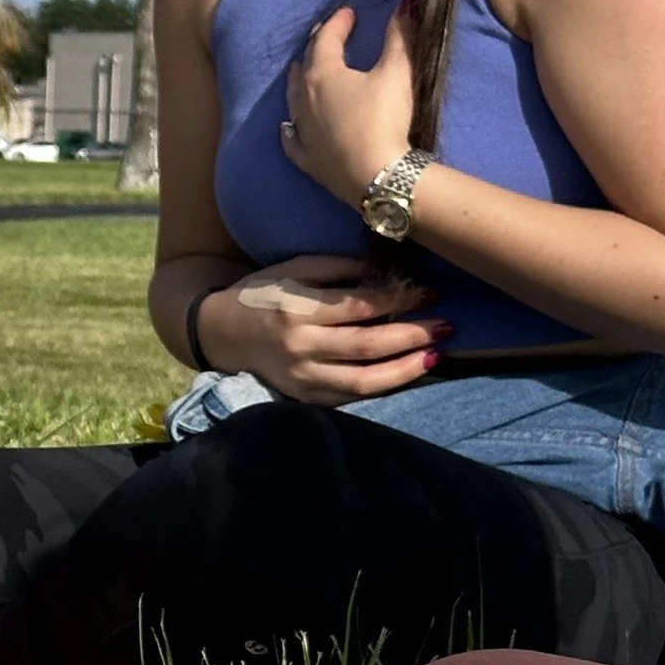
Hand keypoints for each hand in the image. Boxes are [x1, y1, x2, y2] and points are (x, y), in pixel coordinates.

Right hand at [198, 252, 448, 401]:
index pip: (359, 306)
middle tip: (445, 326)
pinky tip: (406, 374)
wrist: (219, 334)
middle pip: (367, 346)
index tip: (429, 293)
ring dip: (405, 370)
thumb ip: (336, 267)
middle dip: (412, 336)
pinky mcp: (303, 397)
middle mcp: (301, 347)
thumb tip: (383, 270)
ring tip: (436, 355)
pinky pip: (349, 397)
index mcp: (298, 310)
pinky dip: (381, 387)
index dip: (398, 300)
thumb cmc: (260, 294)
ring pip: (363, 381)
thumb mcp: (292, 268)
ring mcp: (302, 378)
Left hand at [281, 0, 417, 205]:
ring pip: (293, 101)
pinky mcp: (308, 161)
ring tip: (299, 70)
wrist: (376, 176)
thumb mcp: (396, 73)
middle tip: (324, 36)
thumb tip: (405, 5)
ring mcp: (303, 132)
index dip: (338, 24)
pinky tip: (286, 128)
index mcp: (323, 75)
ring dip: (297, 82)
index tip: (348, 13)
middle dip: (315, 48)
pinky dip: (289, 131)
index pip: (326, 40)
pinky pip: (292, 142)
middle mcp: (305, 101)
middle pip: (306, 67)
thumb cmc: (383, 119)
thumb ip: (399, 39)